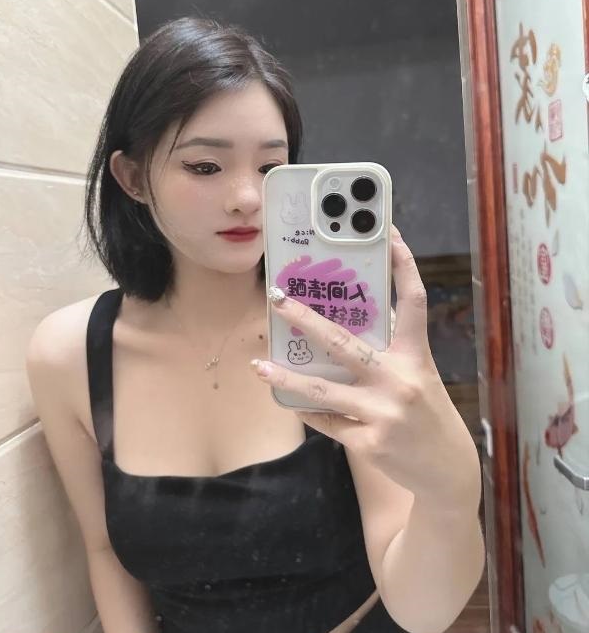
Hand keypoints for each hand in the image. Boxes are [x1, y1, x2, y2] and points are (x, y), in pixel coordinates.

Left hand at [250, 225, 479, 509]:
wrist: (447, 472)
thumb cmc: (427, 413)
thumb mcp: (419, 374)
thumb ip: (389, 349)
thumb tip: (345, 321)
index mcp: (416, 356)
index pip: (413, 301)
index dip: (403, 265)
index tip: (388, 233)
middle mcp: (400, 380)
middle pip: (345, 342)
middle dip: (306, 318)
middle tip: (278, 297)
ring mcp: (383, 413)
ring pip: (323, 390)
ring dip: (286, 377)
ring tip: (258, 365)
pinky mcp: (369, 442)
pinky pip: (327, 421)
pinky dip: (308, 409)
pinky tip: (291, 400)